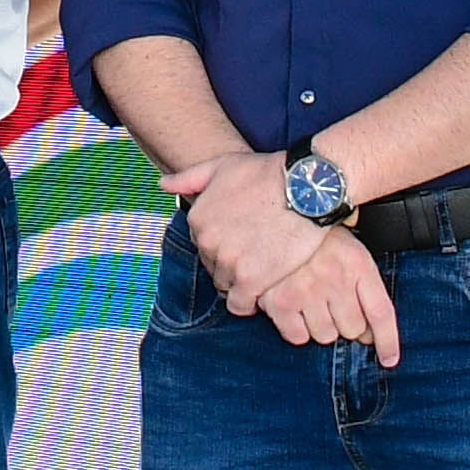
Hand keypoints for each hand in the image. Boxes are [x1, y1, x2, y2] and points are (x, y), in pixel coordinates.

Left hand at [163, 151, 328, 312]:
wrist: (307, 188)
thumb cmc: (268, 173)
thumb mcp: (224, 165)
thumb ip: (190, 177)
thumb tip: (163, 184)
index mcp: (198, 217)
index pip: (204, 245)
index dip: (224, 244)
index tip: (243, 240)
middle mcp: (208, 241)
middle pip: (214, 266)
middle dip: (232, 263)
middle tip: (258, 253)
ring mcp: (229, 262)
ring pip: (227, 286)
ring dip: (243, 282)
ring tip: (265, 268)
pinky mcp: (251, 280)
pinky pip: (241, 304)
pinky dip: (251, 301)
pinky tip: (266, 286)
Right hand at [247, 227, 400, 364]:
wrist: (276, 211)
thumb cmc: (313, 232)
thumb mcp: (348, 244)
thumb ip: (362, 283)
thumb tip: (370, 331)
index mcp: (357, 264)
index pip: (381, 312)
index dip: (388, 341)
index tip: (388, 359)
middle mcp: (336, 280)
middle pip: (353, 329)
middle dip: (347, 324)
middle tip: (334, 306)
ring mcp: (307, 291)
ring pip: (325, 335)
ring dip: (321, 326)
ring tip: (311, 303)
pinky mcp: (280, 301)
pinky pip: (297, 336)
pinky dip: (296, 329)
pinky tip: (293, 310)